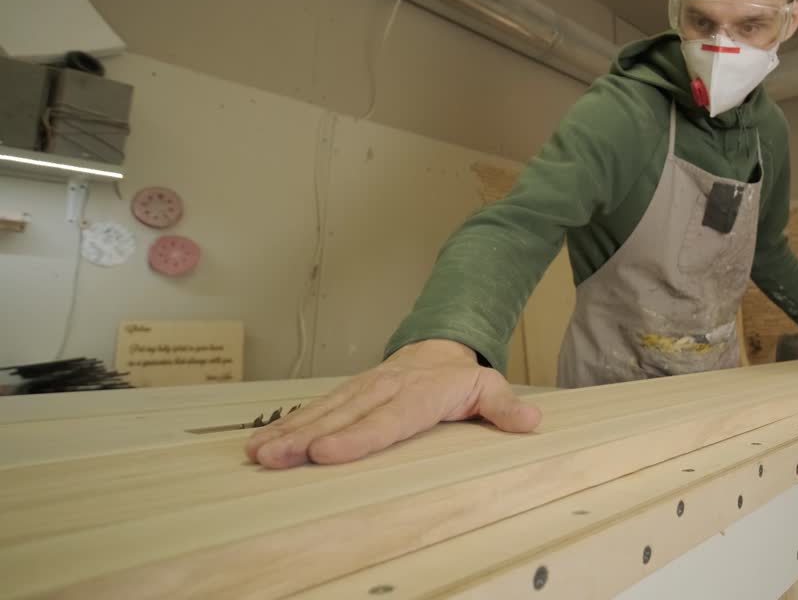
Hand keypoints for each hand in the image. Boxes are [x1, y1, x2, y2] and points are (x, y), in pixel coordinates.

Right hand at [245, 339, 541, 468]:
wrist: (437, 348)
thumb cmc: (460, 379)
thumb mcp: (491, 388)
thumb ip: (506, 407)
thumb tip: (531, 421)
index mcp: (420, 392)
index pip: (388, 418)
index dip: (358, 437)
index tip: (327, 453)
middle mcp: (384, 388)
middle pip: (344, 415)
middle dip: (307, 437)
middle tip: (276, 456)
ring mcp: (361, 389)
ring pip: (323, 411)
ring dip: (289, 432)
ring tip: (260, 453)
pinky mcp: (346, 394)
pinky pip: (315, 409)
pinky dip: (288, 424)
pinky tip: (262, 442)